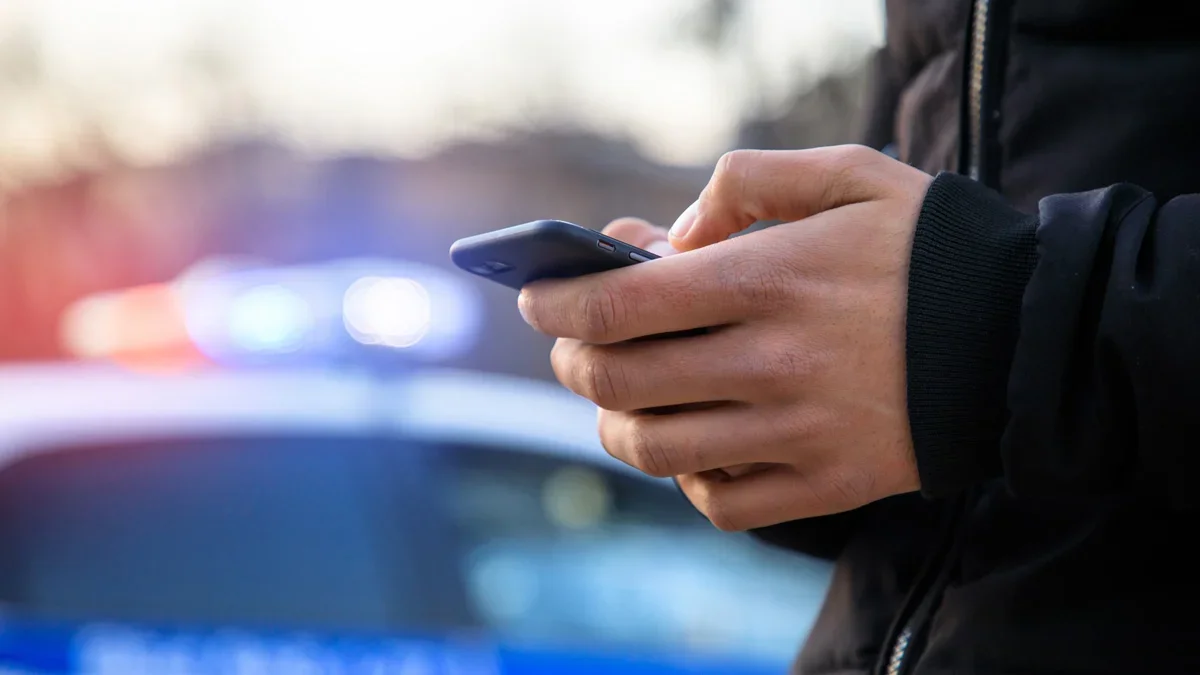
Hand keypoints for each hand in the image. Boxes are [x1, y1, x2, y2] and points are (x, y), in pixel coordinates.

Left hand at [520, 146, 932, 530]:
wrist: (1025, 338)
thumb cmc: (928, 249)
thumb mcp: (849, 174)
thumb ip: (747, 182)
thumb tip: (668, 236)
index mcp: (771, 278)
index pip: (618, 305)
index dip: (556, 304)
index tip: (538, 297)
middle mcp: (773, 362)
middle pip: (618, 380)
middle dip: (571, 359)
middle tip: (571, 344)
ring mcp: (797, 433)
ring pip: (655, 449)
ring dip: (613, 421)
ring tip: (617, 396)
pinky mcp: (826, 485)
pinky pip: (720, 502)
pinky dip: (685, 477)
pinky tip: (694, 445)